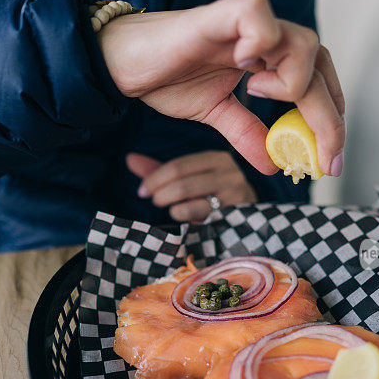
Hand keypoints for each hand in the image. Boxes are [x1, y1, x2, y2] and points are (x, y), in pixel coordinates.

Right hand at [98, 0, 345, 175]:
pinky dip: (260, 42)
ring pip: (304, 42)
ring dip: (294, 82)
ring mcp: (246, 25)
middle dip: (327, 117)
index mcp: (268, 59)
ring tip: (259, 94)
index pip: (319, 84)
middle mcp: (265, 39)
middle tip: (321, 155)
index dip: (331, 120)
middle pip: (321, 68)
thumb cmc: (168, 76)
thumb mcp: (216, 115)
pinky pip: (259, 16)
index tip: (330, 160)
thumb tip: (274, 164)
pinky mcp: (222, 15)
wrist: (125, 65)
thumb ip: (247, 134)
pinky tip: (242, 66)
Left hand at [126, 151, 257, 222]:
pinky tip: (185, 218)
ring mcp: (235, 197)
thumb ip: (160, 170)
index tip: (142, 190)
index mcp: (217, 159)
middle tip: (153, 201)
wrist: (248, 218)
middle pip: (182, 184)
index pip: (178, 166)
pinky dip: (186, 220)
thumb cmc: (211, 194)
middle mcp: (230, 174)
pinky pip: (201, 220)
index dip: (155, 179)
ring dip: (172, 209)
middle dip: (161, 194)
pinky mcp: (235, 217)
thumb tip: (129, 158)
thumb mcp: (188, 178)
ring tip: (170, 210)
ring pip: (191, 203)